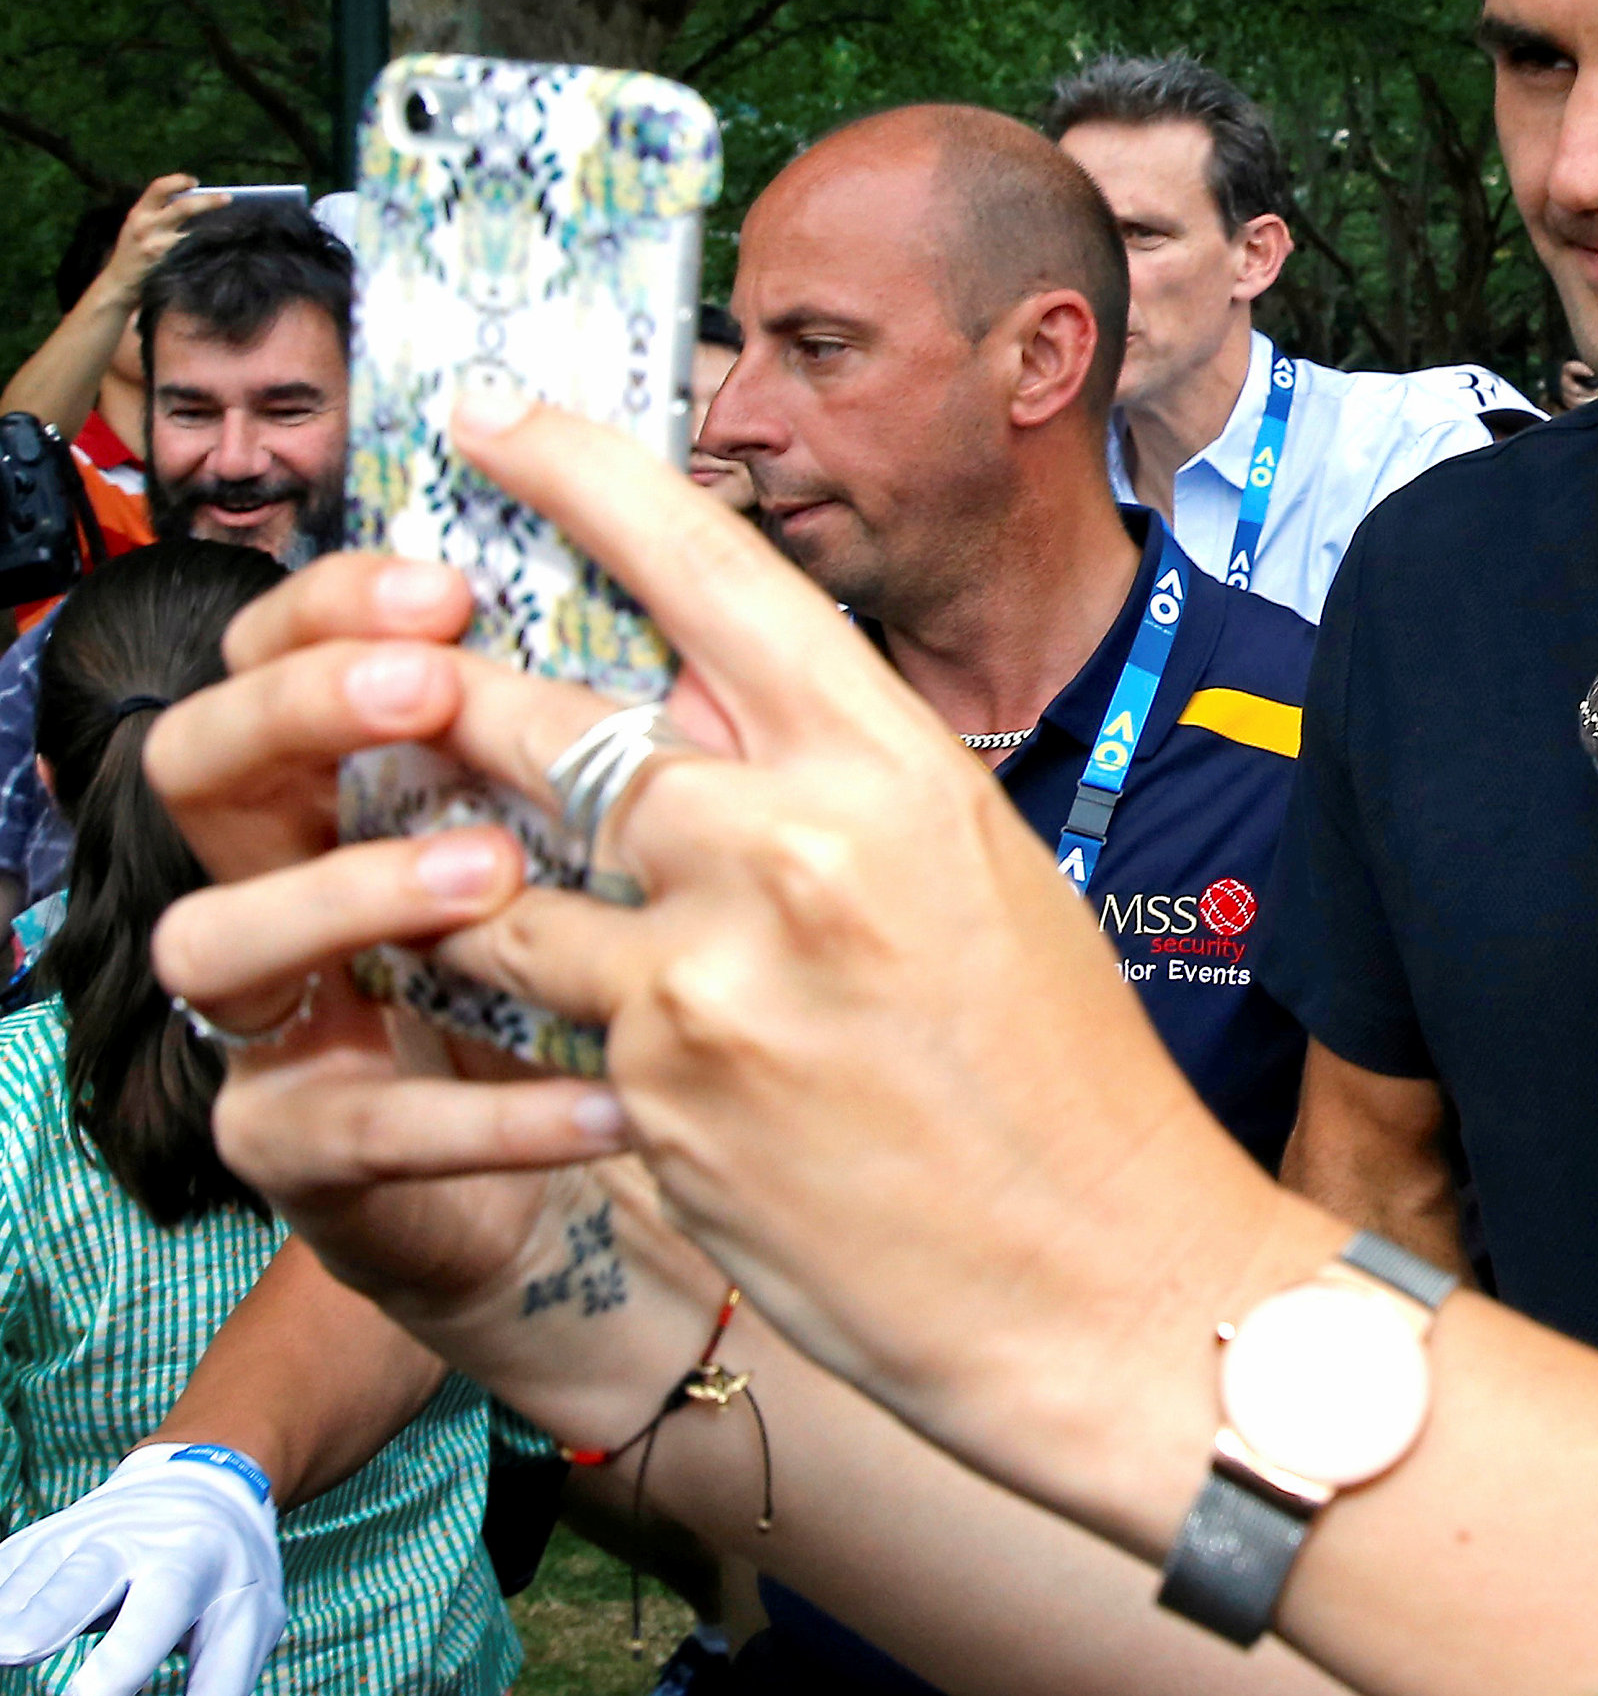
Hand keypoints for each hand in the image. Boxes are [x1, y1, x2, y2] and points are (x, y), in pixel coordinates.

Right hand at [0, 1448, 284, 1695]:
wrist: (200, 1488)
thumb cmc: (226, 1579)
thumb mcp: (244, 1629)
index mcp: (190, 1562)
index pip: (160, 1606)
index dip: (126, 1652)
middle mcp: (128, 1542)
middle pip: (82, 1579)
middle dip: (46, 1614)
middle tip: (14, 1650)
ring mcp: (74, 1537)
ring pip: (28, 1576)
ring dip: (4, 1612)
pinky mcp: (34, 1543)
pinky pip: (0, 1572)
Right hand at [87, 176, 225, 314]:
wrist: (119, 285)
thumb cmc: (134, 253)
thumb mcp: (137, 227)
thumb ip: (158, 214)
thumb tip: (194, 201)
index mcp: (138, 214)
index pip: (158, 188)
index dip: (178, 181)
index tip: (195, 181)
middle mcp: (146, 226)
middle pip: (182, 208)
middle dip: (208, 201)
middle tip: (228, 197)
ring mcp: (157, 246)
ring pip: (193, 231)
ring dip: (215, 226)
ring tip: (233, 224)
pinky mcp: (167, 264)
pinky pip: (193, 250)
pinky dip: (208, 246)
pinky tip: (222, 245)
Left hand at [147, 391, 1294, 1485]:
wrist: (1103, 1283)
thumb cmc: (1063, 1075)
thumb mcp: (978, 872)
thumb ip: (839, 781)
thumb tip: (705, 712)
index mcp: (893, 766)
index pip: (705, 567)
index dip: (577, 469)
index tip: (487, 412)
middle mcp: (787, 848)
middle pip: (536, 714)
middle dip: (446, 695)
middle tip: (396, 676)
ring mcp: (705, 980)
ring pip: (493, 880)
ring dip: (468, 880)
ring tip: (477, 888)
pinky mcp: (650, 1104)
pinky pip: (537, 1027)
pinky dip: (545, 1024)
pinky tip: (607, 1049)